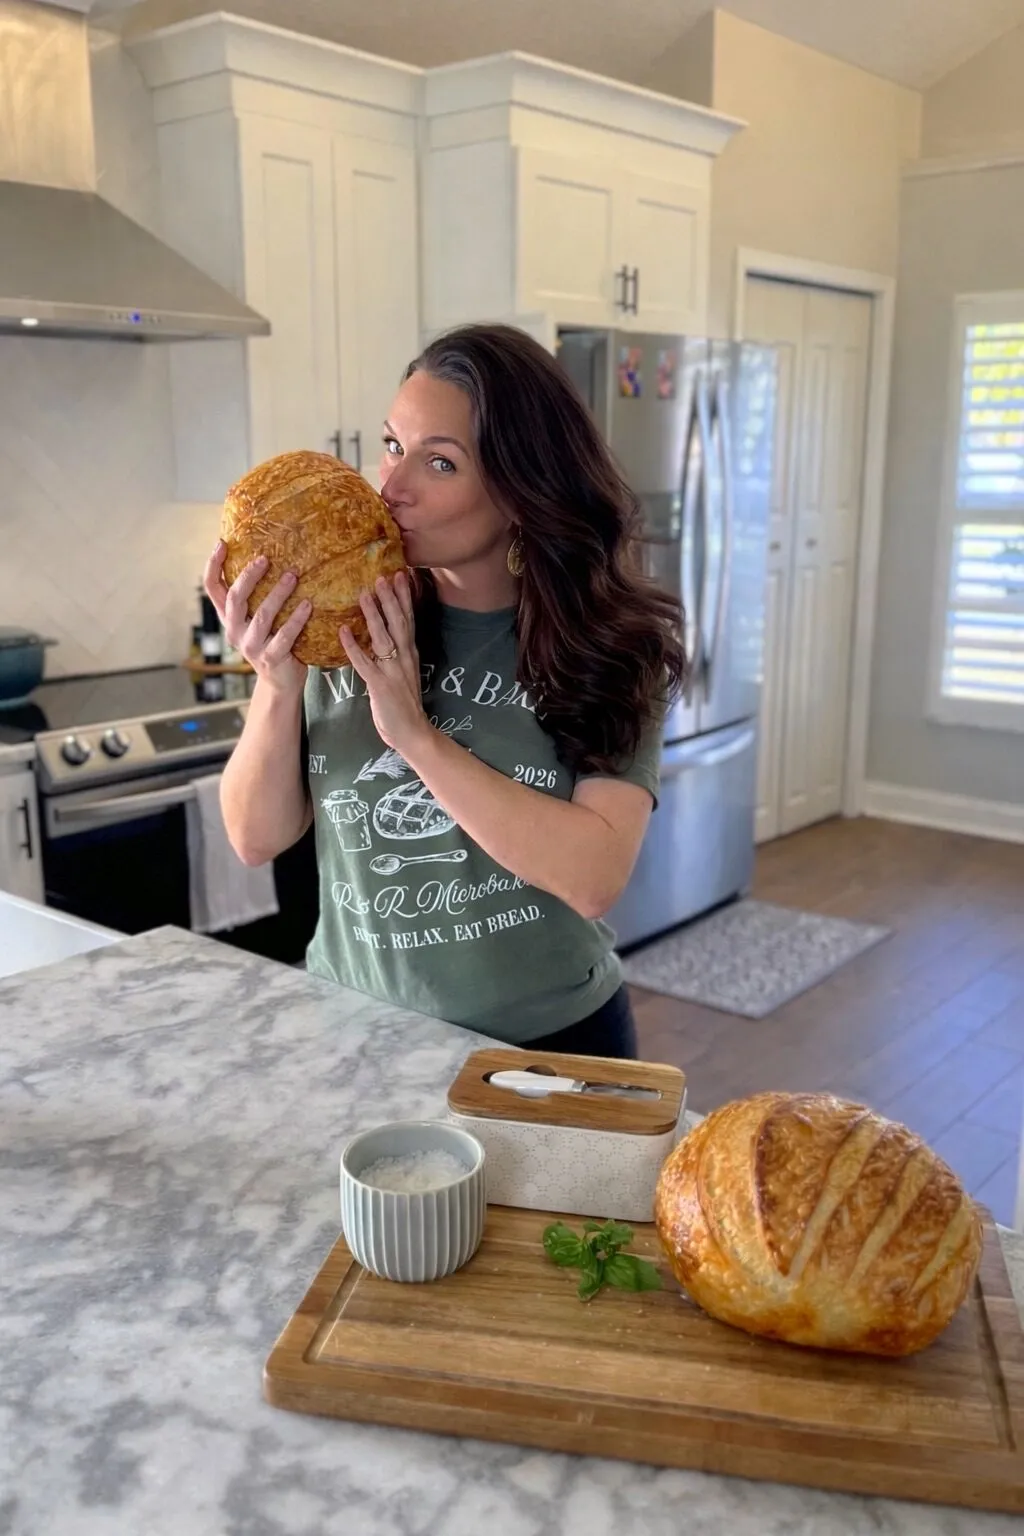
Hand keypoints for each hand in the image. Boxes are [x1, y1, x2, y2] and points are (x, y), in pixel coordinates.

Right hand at [203, 540, 307, 695]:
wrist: (280, 681)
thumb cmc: (272, 640)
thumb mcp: (257, 619)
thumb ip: (256, 596)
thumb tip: (267, 556)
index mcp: (228, 617)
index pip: (212, 588)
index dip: (213, 566)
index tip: (222, 543)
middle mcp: (234, 630)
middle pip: (235, 599)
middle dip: (249, 577)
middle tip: (265, 559)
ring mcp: (251, 646)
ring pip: (262, 615)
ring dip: (278, 594)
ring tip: (293, 577)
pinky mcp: (270, 658)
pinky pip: (284, 636)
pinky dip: (297, 619)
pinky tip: (308, 605)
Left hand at [341, 573, 430, 754]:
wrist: (412, 732)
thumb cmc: (403, 703)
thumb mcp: (403, 672)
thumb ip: (395, 653)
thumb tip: (382, 632)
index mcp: (410, 653)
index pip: (408, 619)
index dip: (404, 597)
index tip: (400, 575)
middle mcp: (404, 658)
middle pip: (399, 622)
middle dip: (391, 598)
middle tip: (382, 575)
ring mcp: (393, 671)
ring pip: (383, 638)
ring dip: (374, 615)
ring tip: (364, 594)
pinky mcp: (380, 686)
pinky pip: (364, 663)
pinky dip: (353, 647)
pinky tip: (343, 632)